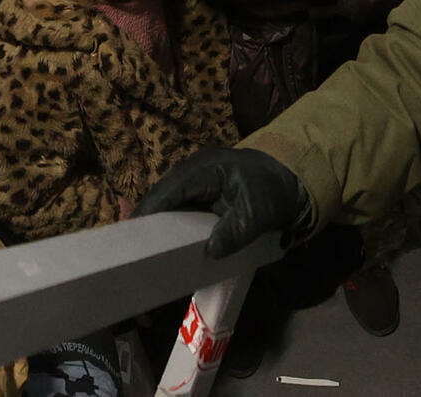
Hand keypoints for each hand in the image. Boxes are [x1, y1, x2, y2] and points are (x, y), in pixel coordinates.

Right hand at [134, 147, 309, 258]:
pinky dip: (170, 222)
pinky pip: (179, 205)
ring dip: (156, 221)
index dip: (151, 209)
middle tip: (128, 246)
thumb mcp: (257, 214)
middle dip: (147, 218)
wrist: (292, 180)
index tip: (132, 233)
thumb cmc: (272, 192)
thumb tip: (209, 251)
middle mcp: (195, 170)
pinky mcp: (201, 191)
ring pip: (168, 200)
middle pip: (163, 193)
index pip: (170, 188)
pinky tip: (160, 242)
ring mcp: (197, 180)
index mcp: (205, 169)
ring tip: (138, 247)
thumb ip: (235, 232)